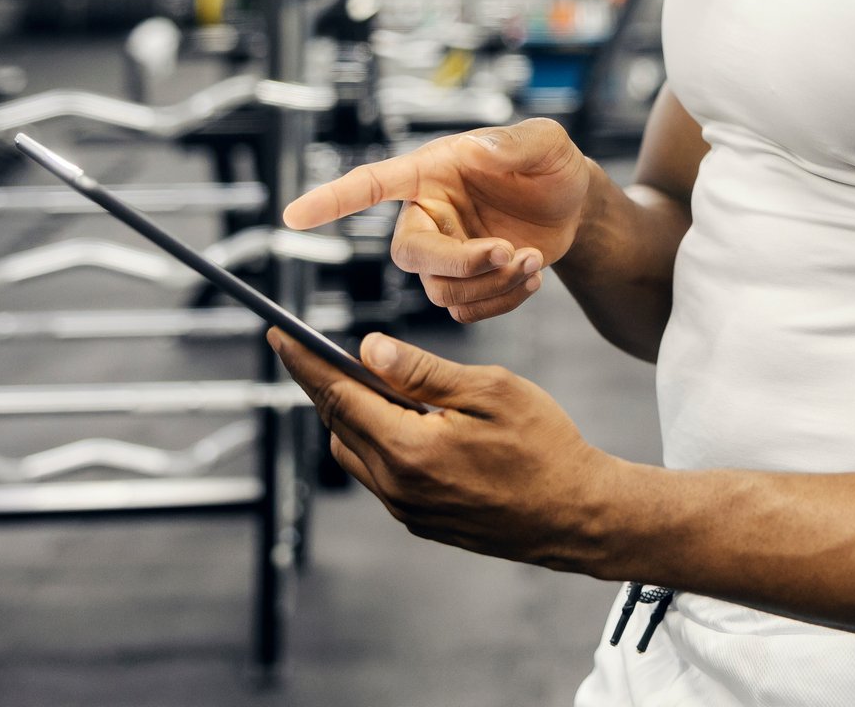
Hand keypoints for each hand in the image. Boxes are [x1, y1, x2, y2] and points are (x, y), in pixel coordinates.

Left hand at [270, 329, 621, 570]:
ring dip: (355, 414)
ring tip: (381, 382)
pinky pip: (379, 473)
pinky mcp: (421, 520)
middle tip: (322, 346)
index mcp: (409, 450)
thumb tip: (367, 350)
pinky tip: (410, 419)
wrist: (577, 515)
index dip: (303, 362)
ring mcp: (407, 509)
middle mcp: (396, 487)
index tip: (278, 333)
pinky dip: (379, 439)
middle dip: (326, 383)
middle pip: (338, 424)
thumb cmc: (544, 445)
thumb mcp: (488, 390)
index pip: (337, 396)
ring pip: (354, 451)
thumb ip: (422, 371)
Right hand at [283, 119, 598, 322]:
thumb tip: (479, 149)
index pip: (372, 184)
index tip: (294, 215)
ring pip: (441, 291)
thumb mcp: (544, 142)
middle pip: (409, 255)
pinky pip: (466, 312)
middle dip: (459, 262)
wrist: (575, 207)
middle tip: (508, 251)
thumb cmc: (550, 165)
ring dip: (492, 283)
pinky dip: (502, 301)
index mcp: (432, 173)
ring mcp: (444, 254)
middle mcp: (428, 215)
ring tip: (534, 258)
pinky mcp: (464, 285)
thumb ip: (514, 143)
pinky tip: (531, 275)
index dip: (332, 200)